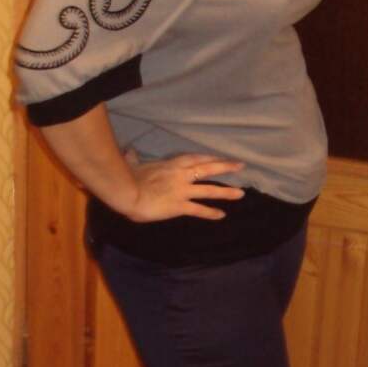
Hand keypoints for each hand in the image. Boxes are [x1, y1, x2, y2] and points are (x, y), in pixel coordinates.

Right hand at [122, 151, 244, 222]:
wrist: (126, 192)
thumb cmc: (127, 177)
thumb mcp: (132, 164)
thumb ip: (133, 158)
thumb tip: (129, 150)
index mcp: (171, 164)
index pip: (195, 158)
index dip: (209, 158)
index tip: (220, 158)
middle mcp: (181, 175)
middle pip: (208, 168)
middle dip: (225, 167)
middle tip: (241, 166)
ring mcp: (182, 190)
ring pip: (209, 189)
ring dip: (226, 191)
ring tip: (241, 194)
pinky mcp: (179, 205)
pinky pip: (199, 209)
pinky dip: (211, 212)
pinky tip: (222, 215)